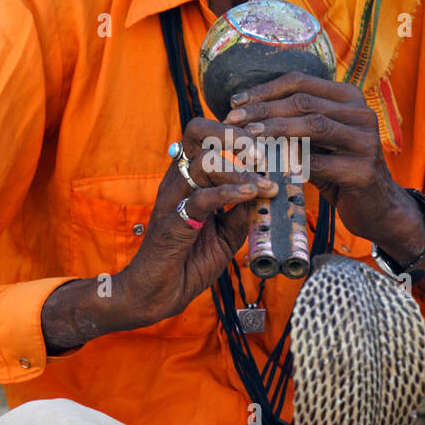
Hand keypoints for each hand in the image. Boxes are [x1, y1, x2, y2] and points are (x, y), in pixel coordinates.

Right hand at [116, 118, 277, 325]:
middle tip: (262, 152)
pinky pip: (202, 197)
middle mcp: (178, 180)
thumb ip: (243, 212)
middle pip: (197, 131)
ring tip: (265, 185)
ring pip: (205, 161)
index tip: (267, 143)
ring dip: (241, 170)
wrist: (158, 294)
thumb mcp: (226, 234)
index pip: (206, 135)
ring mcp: (173, 198)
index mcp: (188, 178)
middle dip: (234, 134)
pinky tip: (251, 195)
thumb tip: (266, 191)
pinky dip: (230, 193)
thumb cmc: (188, 262)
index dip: (236, 130)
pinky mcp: (172, 221)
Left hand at [223, 71, 424, 253]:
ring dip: (275, 130)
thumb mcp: (317, 142)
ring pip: (313, 125)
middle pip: (303, 101)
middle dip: (263, 109)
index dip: (264, 90)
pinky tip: (268, 168)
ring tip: (248, 138)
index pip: (300, 82)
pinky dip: (291, 164)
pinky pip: (320, 163)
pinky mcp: (363, 171)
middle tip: (233, 120)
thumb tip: (244, 114)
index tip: (235, 103)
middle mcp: (361, 113)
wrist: (376, 207)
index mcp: (349, 98)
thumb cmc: (338, 170)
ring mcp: (366, 141)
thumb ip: (292, 124)